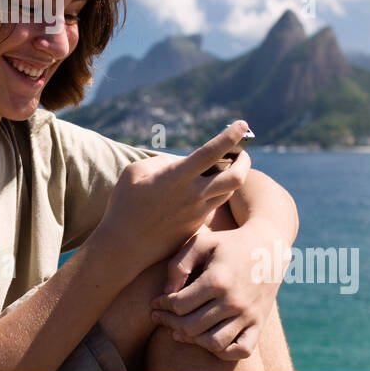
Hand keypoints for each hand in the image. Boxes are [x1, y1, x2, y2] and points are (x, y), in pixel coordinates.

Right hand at [92, 121, 253, 274]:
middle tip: (241, 152)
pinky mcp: (196, 226)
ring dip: (232, 177)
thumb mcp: (135, 172)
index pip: (211, 153)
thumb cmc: (125, 205)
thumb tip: (181, 162)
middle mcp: (193, 196)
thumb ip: (162, 161)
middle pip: (236, 177)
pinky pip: (214, 205)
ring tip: (225, 167)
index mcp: (177, 178)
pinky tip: (203, 188)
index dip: (229, 136)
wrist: (125, 246)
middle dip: (244, 161)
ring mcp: (197, 213)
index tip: (242, 124)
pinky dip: (215, 192)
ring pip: (228, 192)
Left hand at [149, 216, 288, 361]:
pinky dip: (223, 351)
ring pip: (213, 343)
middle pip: (192, 326)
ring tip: (180, 329)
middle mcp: (234, 301)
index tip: (156, 302)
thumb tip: (167, 293)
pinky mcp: (259, 323)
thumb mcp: (202, 242)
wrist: (268, 247)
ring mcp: (248, 315)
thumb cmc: (229, 244)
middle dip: (169, 322)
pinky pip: (241, 350)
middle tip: (161, 317)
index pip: (180, 305)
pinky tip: (208, 339)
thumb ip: (179, 264)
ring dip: (192, 339)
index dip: (162, 305)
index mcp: (218, 280)